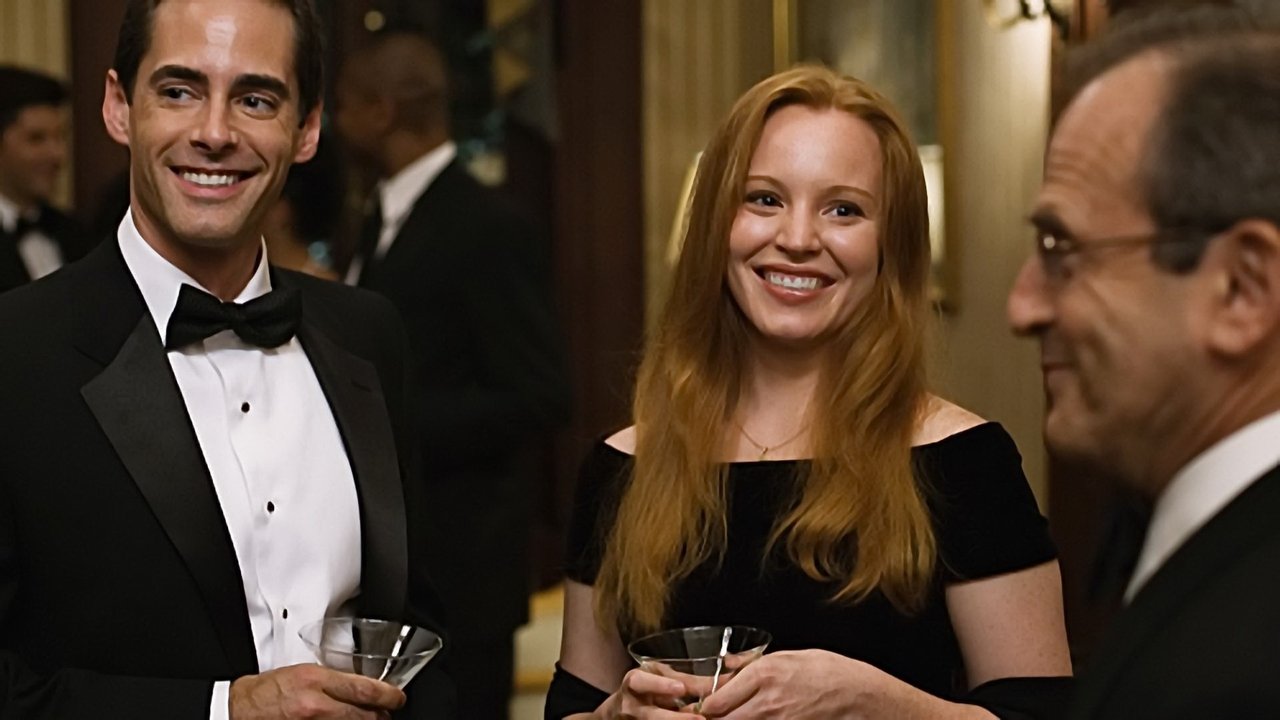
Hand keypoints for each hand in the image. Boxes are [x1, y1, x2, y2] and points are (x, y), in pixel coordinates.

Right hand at [229, 663, 405, 718]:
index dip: (388, 696)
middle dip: (380, 716)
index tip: (398, 697)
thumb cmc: (269, 690)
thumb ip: (332, 679)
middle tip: (386, 714)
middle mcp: (315, 705)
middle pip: (363, 715)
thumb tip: (359, 687)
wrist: (239, 708)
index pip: (364, 689)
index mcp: (316, 681)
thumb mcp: (304, 673)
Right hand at [592, 667, 705, 718]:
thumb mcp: (659, 676)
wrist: (618, 712)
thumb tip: (724, 677)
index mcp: (634, 684)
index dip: (660, 685)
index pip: (641, 682)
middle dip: (676, 718)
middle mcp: (632, 707)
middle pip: (651, 716)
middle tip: (700, 719)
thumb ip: (686, 679)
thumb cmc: (645, 688)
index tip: (680, 688)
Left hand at [694, 649, 904, 718]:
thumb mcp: (790, 656)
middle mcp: (767, 703)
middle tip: (710, 716)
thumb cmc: (831, 673)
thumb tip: (729, 666)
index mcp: (764, 675)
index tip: (702, 706)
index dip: (703, 706)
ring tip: (733, 716)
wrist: (862, 697)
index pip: (715, 701)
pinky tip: (758, 719)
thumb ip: (753, 664)